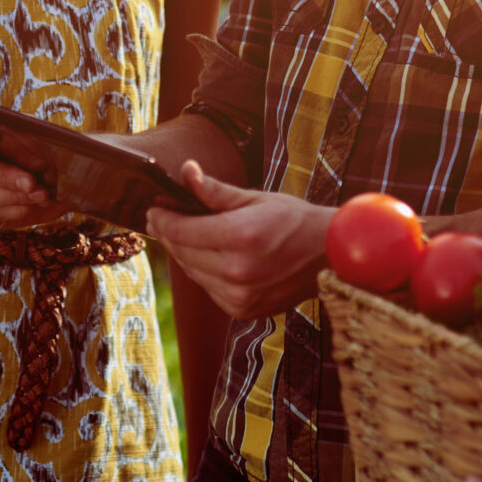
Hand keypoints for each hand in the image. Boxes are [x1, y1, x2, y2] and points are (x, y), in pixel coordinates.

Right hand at [0, 122, 63, 228]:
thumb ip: (29, 145)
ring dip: (14, 196)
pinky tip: (33, 205)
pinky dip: (16, 210)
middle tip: (30, 182)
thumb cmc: (38, 151)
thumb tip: (33, 161)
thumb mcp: (37, 141)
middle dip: (4, 177)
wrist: (49, 180)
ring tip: (41, 194)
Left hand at [144, 161, 333, 319]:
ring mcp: (239, 295)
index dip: (162, 219)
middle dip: (168, 234)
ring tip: (182, 234)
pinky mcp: (242, 310)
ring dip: (183, 253)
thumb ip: (215, 191)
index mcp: (241, 237)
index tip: (154, 210)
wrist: (328, 256)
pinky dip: (203, 271)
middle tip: (160, 219)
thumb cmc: (294, 220)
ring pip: (192, 272)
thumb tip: (185, 171)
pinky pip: (208, 287)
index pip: (182, 231)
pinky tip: (208, 255)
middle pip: (183, 252)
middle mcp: (237, 271)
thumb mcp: (255, 198)